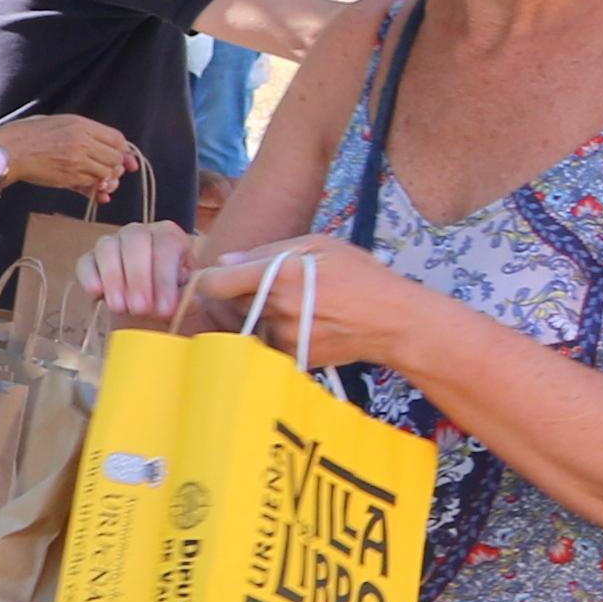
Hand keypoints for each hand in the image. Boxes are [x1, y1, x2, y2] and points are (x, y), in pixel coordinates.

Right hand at [0, 112, 148, 205]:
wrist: (6, 152)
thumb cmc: (25, 134)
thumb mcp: (57, 123)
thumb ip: (82, 133)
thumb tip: (103, 148)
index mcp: (80, 125)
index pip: (117, 139)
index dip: (125, 151)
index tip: (128, 161)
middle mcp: (83, 142)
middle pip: (116, 158)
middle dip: (116, 167)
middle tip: (110, 172)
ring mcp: (77, 161)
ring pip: (107, 174)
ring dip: (106, 180)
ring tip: (99, 182)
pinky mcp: (69, 178)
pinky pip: (92, 186)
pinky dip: (97, 191)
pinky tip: (96, 193)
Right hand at [80, 222, 198, 324]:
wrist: (151, 314)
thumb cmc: (176, 302)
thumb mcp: (192, 300)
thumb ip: (192, 295)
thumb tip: (189, 296)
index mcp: (170, 236)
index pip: (166, 247)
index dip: (164, 278)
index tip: (165, 309)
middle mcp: (140, 233)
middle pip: (135, 241)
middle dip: (138, 278)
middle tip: (141, 309)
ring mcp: (113, 243)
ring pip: (108, 248)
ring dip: (113, 279)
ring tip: (120, 308)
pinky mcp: (91, 259)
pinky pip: (85, 261)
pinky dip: (88, 275)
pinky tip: (96, 293)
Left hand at [187, 234, 429, 372]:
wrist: (393, 321)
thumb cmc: (359, 275)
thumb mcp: (319, 245)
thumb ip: (268, 251)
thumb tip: (226, 260)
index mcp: (280, 275)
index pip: (215, 284)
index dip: (209, 279)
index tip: (217, 276)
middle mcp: (278, 308)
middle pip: (227, 304)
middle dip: (233, 294)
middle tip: (258, 284)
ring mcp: (284, 336)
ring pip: (245, 324)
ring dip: (253, 314)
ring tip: (287, 302)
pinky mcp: (293, 356)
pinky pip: (266, 341)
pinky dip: (272, 332)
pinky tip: (298, 321)